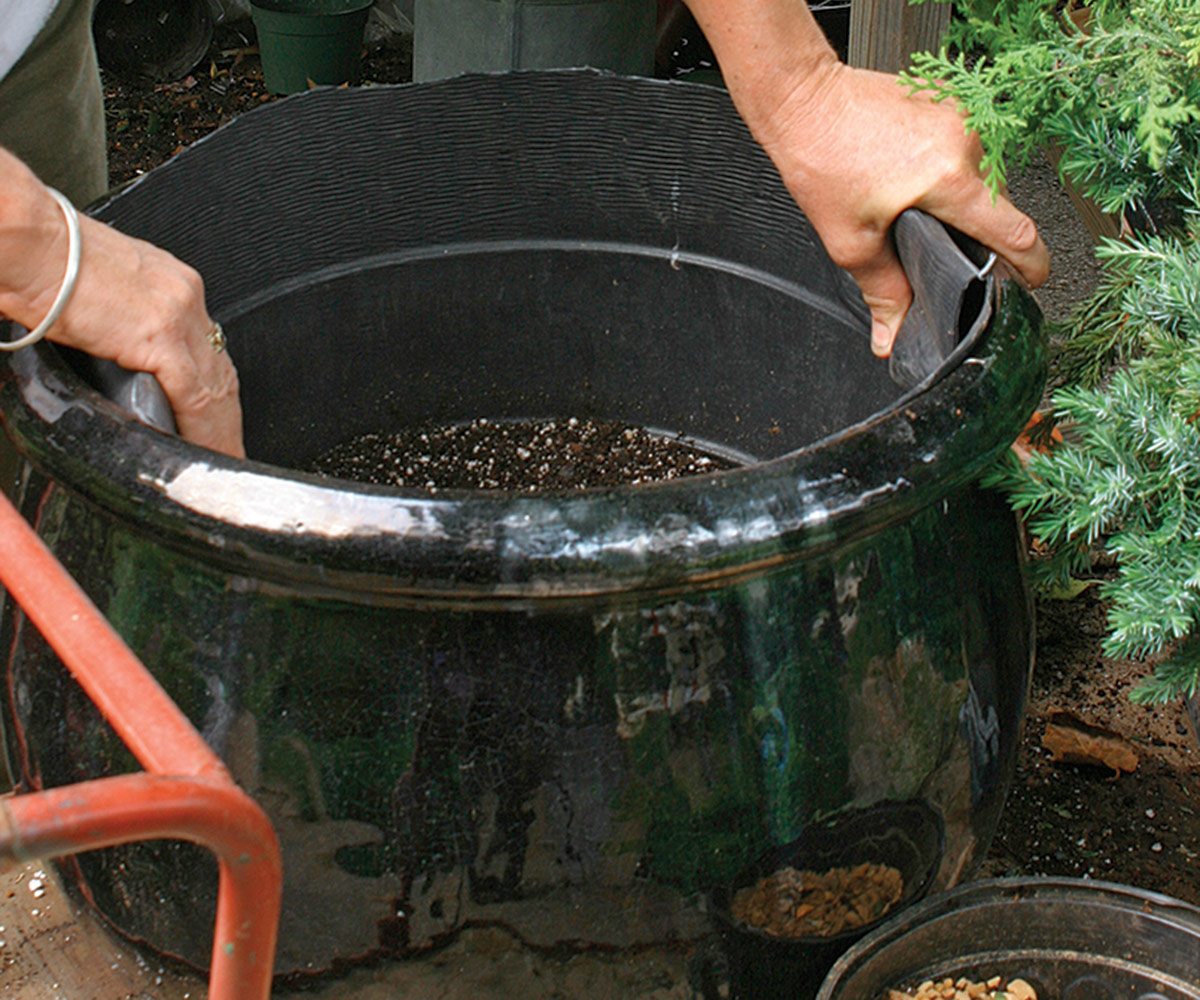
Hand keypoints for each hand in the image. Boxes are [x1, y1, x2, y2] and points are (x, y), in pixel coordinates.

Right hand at [0, 150, 243, 456]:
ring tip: (220, 461)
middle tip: (227, 451)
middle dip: (226, 417)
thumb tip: (113, 348)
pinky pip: (196, 395)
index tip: (217, 416)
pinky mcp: (160, 336)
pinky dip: (203, 429)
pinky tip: (204, 452)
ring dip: (220, 431)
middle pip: (221, 370)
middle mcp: (184, 295)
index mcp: (170, 282)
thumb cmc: (38, 255)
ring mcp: (178, 314)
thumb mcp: (97, 288)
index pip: (207, 346)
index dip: (216, 388)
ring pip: (217, 387)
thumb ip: (119, 321)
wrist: (22, 237)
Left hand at [740, 60, 1050, 355]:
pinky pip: (964, 147)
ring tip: (913, 202)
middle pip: (997, 206)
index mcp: (951, 179)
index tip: (1027, 283)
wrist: (803, 99)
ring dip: (958, 197)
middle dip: (974, 231)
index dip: (1029, 266)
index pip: (1017, 233)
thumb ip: (883, 292)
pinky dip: (945, 167)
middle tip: (937, 244)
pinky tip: (910, 173)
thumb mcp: (850, 241)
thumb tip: (892, 334)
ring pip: (980, 176)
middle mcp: (967, 141)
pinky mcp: (952, 99)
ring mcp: (963, 114)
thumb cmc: (821, 158)